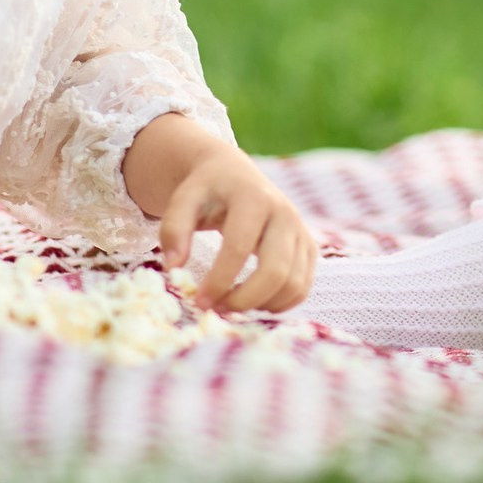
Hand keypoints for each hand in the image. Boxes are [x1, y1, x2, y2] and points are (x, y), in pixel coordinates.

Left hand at [125, 115, 315, 313]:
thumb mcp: (183, 200)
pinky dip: (280, 303)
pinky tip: (253, 301)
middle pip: (275, 271)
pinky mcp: (308, 246)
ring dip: (261, 304)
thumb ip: (174, 230)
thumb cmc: (207, 190)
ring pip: (293, 284)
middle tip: (217, 308)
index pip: (239, 248)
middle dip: (244, 300)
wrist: (233, 173)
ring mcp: (300, 230)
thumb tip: (174, 268)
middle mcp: (284, 213)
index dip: (219, 281)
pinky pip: (302, 287)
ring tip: (232, 304)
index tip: (198, 301)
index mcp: (253, 197)